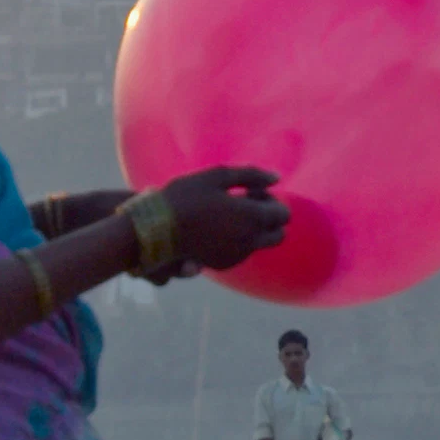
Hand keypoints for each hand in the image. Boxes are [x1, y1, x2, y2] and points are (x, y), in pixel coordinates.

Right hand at [165, 165, 287, 272]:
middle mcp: (249, 241)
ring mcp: (236, 256)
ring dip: (252, 229)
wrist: (155, 229)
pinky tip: (215, 228)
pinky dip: (237, 240)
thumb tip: (277, 178)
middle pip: (278, 235)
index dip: (270, 200)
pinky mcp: (222, 264)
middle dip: (268, 219)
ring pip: (260, 244)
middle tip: (244, 204)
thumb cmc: (185, 196)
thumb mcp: (217, 176)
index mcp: (252, 218)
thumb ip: (251, 175)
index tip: (249, 192)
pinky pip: (241, 252)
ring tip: (225, 214)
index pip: (283, 214)